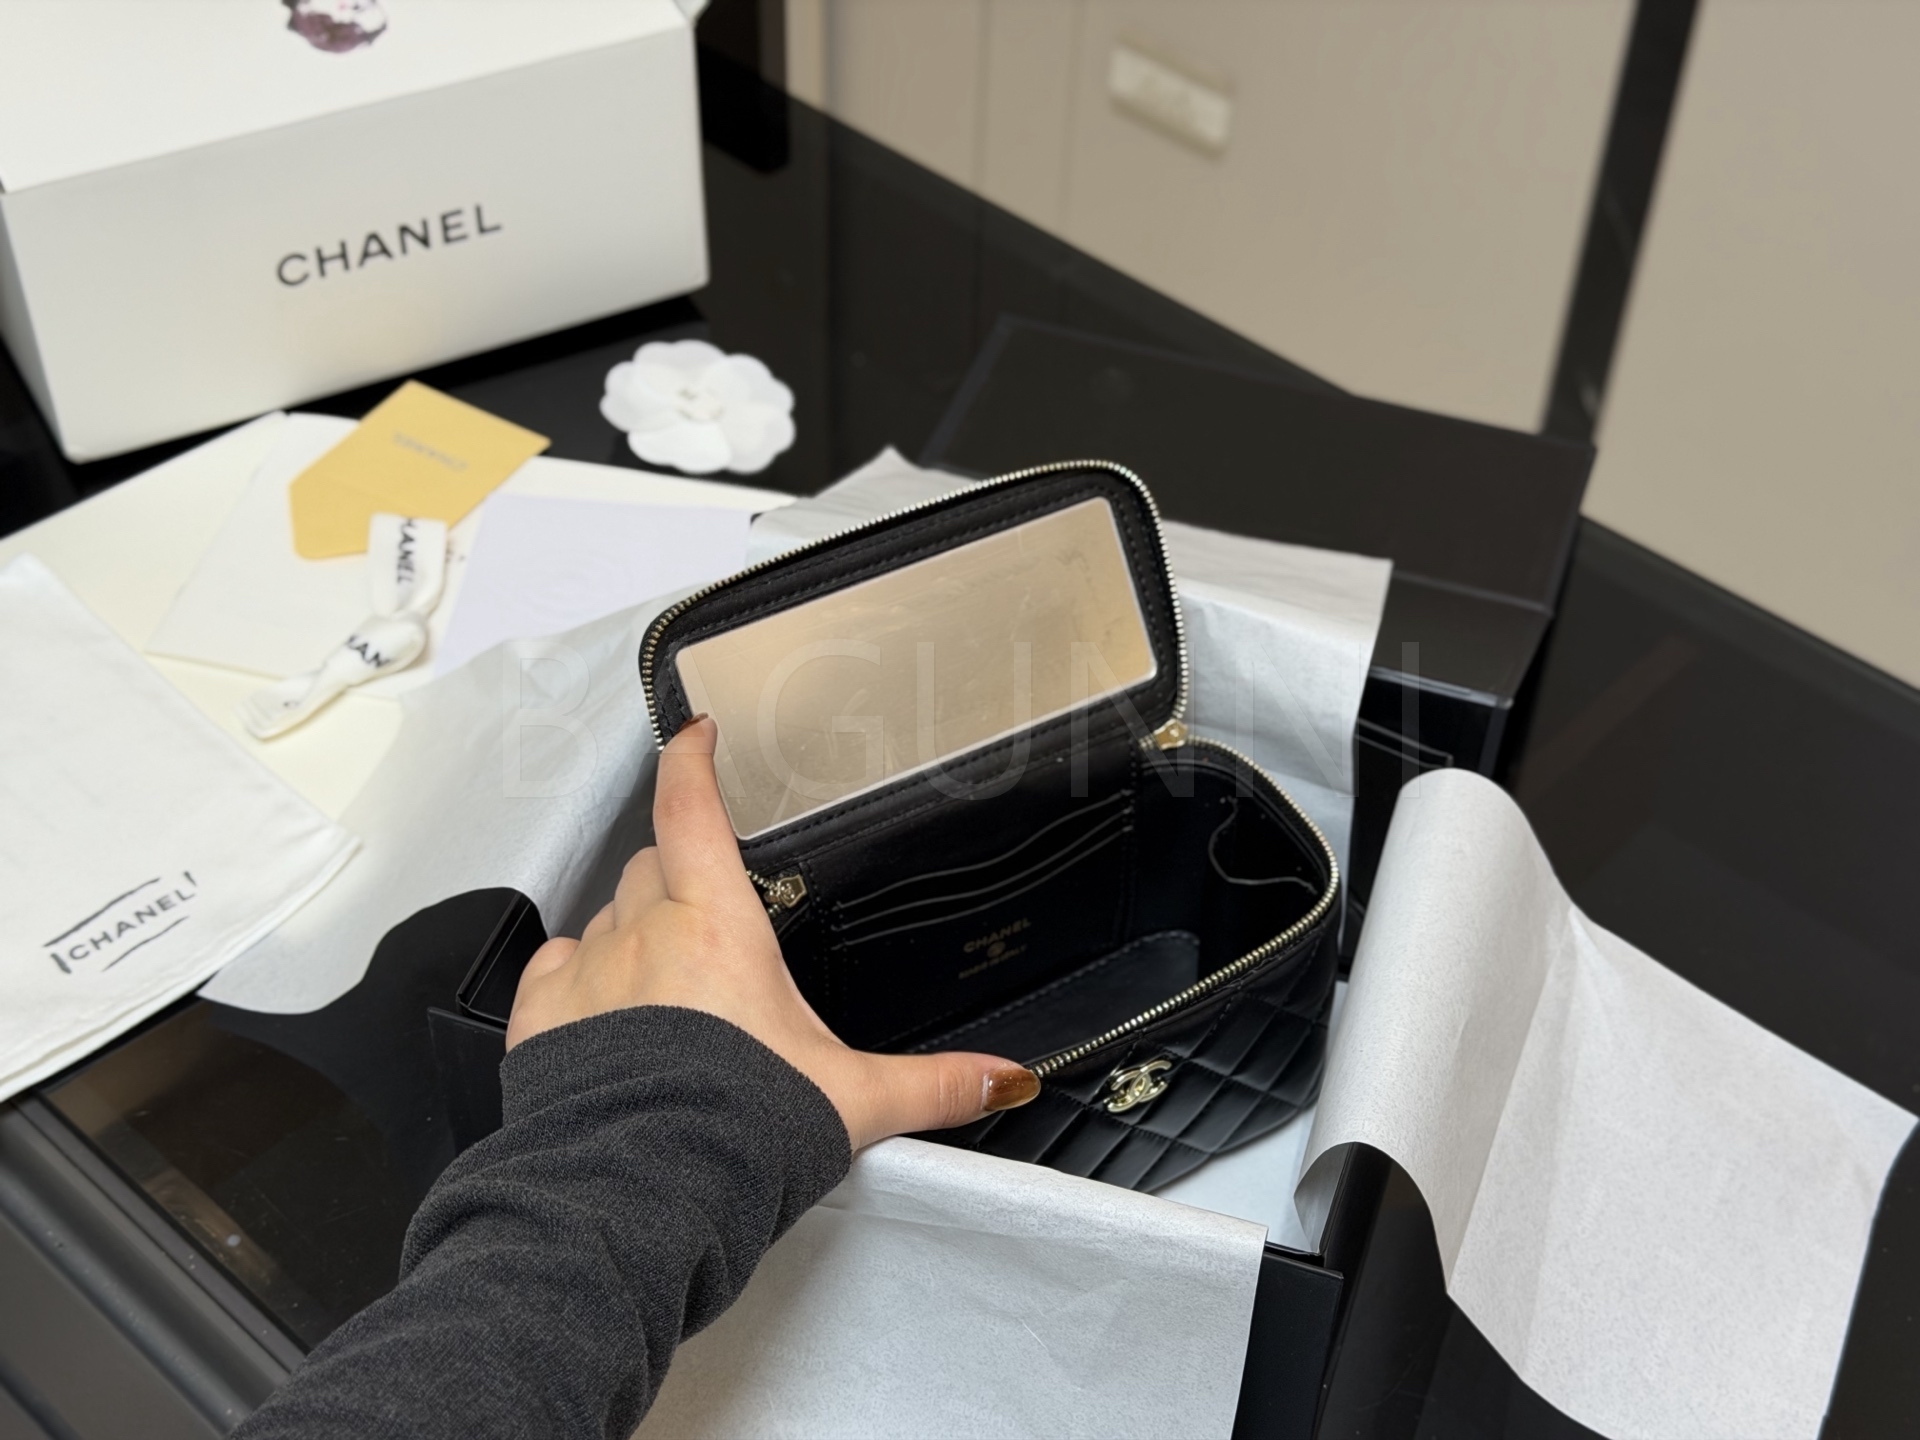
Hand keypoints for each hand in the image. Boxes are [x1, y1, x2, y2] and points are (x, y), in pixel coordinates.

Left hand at [505, 716, 1039, 1148]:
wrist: (644, 1196)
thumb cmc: (740, 1135)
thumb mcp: (853, 1099)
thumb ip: (933, 1084)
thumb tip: (1002, 1080)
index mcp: (716, 927)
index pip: (692, 810)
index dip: (692, 760)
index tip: (697, 733)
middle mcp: (643, 933)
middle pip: (652, 866)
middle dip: (677, 876)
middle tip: (709, 923)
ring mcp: (586, 974)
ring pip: (604, 918)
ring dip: (631, 936)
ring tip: (665, 992)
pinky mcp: (540, 1021)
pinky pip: (554, 970)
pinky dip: (577, 979)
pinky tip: (606, 1016)